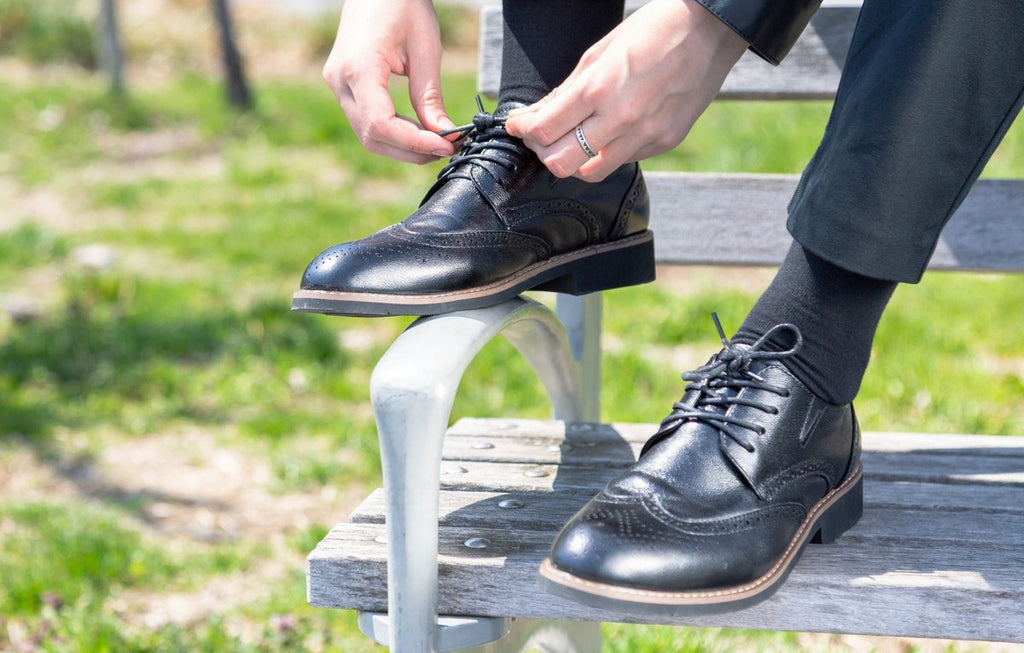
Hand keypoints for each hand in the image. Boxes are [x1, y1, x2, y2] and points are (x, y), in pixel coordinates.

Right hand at [322, 0, 457, 163]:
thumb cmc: (401, 3)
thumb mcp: (425, 47)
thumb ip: (430, 96)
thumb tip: (444, 135)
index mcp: (358, 66)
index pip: (381, 124)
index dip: (414, 143)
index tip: (445, 146)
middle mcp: (340, 80)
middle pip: (372, 136)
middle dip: (411, 150)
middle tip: (447, 148)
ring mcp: (337, 84)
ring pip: (368, 135)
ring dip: (403, 147)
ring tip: (437, 142)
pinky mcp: (343, 86)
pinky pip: (366, 122)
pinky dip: (393, 134)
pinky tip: (418, 131)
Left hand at [505, 0, 746, 180]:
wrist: (710, 30)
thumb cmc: (653, 31)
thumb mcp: (600, 51)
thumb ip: (567, 90)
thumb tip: (537, 115)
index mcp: (599, 88)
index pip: (544, 130)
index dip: (523, 130)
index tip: (518, 125)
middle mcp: (621, 118)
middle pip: (561, 163)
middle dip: (542, 151)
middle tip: (540, 136)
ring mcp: (645, 135)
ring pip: (590, 172)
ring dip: (572, 159)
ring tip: (570, 140)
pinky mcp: (663, 143)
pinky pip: (622, 160)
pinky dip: (605, 152)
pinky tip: (607, 132)